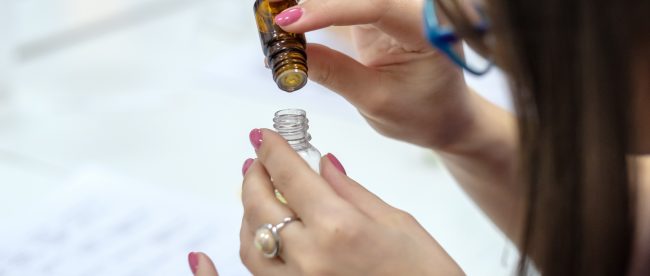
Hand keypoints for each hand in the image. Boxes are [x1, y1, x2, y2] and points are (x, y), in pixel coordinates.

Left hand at [235, 129, 461, 274]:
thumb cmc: (425, 273)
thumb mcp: (395, 221)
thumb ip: (350, 191)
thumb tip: (324, 163)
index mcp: (339, 227)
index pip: (290, 176)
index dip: (272, 150)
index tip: (262, 136)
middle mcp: (310, 257)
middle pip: (259, 206)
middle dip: (254, 176)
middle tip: (258, 160)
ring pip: (250, 242)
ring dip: (249, 212)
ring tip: (260, 193)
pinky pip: (259, 271)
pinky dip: (255, 245)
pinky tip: (265, 231)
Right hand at [275, 0, 477, 148]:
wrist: (444, 114)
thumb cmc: (423, 112)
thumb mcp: (375, 100)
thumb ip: (334, 73)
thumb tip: (289, 54)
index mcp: (426, 29)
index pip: (376, 5)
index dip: (328, 9)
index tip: (289, 22)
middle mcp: (413, 8)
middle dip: (313, 1)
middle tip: (273, 18)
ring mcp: (394, 7)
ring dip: (312, 4)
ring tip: (278, 22)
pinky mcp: (378, 10)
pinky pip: (343, 2)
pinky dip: (316, 8)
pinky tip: (293, 20)